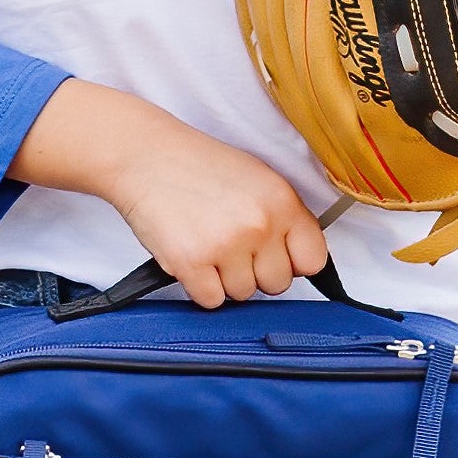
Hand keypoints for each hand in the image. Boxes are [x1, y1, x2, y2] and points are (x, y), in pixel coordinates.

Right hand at [11, 79, 325, 309]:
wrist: (143, 156)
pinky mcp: (191, 263)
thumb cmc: (196, 166)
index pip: (314, 260)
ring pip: (242, 294)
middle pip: (277, 284)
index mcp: (281, 200)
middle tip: (229, 244)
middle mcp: (259, 224)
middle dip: (254, 270)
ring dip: (223, 278)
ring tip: (205, 243)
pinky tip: (190, 255)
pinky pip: (211, 300)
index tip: (274, 254)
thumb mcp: (256, 178)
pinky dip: (198, 286)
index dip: (292, 261)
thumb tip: (298, 258)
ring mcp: (226, 245)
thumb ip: (282, 217)